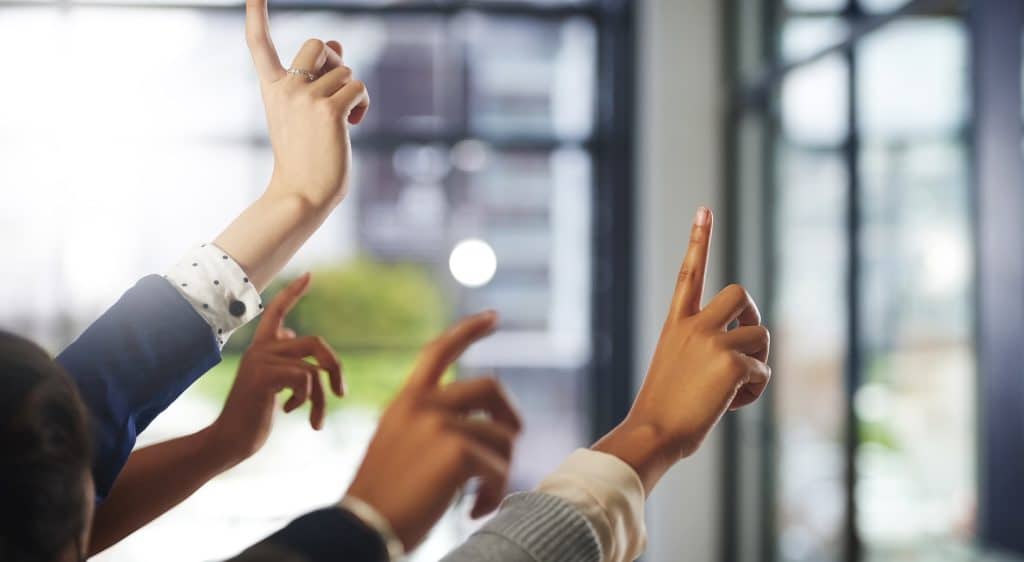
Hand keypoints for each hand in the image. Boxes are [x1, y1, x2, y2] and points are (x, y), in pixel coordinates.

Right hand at [210, 273, 343, 462]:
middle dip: (335, 368)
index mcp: (263, 348)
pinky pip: (305, 378)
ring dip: (322, 398)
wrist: (230, 439)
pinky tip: (289, 411)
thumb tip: (291, 333)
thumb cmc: (253, 414)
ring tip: (317, 420)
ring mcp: (261, 360)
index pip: (277, 311)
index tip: (309, 275)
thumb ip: (281, 357)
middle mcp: (261, 348)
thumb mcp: (270, 381)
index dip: (293, 293)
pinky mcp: (263, 376)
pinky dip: (307, 399)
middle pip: (316, 343)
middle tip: (341, 393)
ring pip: (313, 368)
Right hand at [245, 0, 369, 207]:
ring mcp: (305, 98)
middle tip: (339, 90)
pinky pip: (358, 87)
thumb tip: (338, 42)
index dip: (256, 15)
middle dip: (337, 59)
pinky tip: (354, 124)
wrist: (303, 193)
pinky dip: (363, 104)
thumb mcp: (306, 112)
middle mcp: (285, 88)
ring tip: (346, 120)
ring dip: (354, 92)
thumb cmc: (307, 156)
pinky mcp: (329, 110)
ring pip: (346, 71)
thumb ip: (318, 77)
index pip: (258, 45)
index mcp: (273, 90)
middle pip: (317, 43)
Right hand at [345, 311, 522, 550]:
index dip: (468, 330)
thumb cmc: (381, 502)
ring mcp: (440, 425)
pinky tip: (474, 510)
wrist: (361, 530)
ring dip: (500, 470)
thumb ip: (430, 428)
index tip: (492, 317)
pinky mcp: (457, 451)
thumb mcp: (397, 448)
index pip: (438, 351)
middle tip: (512, 443)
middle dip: (510, 416)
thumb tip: (482, 429)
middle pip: (490, 388)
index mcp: (405, 402)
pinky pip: (499, 468)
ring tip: (478, 498)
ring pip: (502, 437)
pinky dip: (494, 492)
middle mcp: (422, 405)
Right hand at [593, 207, 770, 492]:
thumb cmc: (664, 411)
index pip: (689, 272)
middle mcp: (692, 325)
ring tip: (733, 389)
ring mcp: (711, 340)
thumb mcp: (679, 368)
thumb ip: (706, 350)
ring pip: (760, 335)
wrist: (653, 432)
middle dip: (754, 317)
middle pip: (741, 294)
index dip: (699, 240)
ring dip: (758, 363)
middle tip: (747, 347)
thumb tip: (748, 359)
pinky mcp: (731, 361)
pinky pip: (763, 370)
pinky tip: (730, 405)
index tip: (705, 209)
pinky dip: (755, 391)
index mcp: (676, 324)